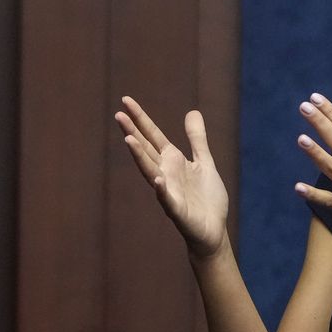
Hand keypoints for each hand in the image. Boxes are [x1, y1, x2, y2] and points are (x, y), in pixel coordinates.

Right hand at [116, 96, 229, 259]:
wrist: (213, 230)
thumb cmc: (206, 198)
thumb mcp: (204, 162)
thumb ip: (197, 139)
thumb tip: (192, 112)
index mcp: (172, 161)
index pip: (152, 136)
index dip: (140, 119)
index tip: (126, 101)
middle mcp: (165, 173)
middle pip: (146, 150)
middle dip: (133, 132)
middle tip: (118, 115)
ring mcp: (169, 191)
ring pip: (150, 171)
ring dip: (139, 156)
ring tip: (129, 139)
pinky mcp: (177, 210)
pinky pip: (167, 199)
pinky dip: (162, 190)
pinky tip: (157, 180)